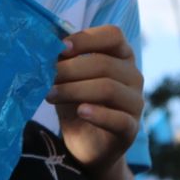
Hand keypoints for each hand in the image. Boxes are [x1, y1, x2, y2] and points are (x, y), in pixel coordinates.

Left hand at [48, 24, 142, 174]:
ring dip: (74, 90)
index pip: (113, 35)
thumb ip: (63, 62)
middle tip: (45, 76)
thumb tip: (44, 45)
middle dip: (71, 69)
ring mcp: (135, 102)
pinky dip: (98, 114)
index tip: (60, 47)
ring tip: (50, 96)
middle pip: (105, 64)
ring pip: (108, 89)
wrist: (87, 144)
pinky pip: (118, 118)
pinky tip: (80, 111)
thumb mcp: (69, 79)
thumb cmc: (78, 103)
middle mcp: (133, 76)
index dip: (86, 39)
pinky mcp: (131, 128)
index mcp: (122, 56)